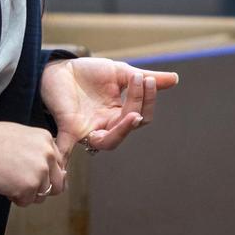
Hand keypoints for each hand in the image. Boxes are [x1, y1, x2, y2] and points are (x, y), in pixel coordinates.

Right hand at [0, 121, 65, 205]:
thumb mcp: (19, 136)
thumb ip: (37, 149)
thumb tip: (48, 167)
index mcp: (46, 139)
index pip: (58, 165)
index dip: (45, 174)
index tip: (34, 175)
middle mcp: (48, 154)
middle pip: (57, 183)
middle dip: (41, 187)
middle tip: (23, 183)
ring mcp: (40, 170)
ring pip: (42, 195)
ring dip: (26, 193)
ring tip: (9, 180)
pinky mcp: (30, 186)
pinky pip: (27, 201)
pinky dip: (15, 198)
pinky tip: (4, 184)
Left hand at [40, 57, 178, 159]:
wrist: (58, 66)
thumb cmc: (88, 73)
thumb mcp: (119, 72)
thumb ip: (145, 78)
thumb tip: (175, 79)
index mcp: (119, 114)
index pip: (142, 115)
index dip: (148, 100)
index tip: (147, 78)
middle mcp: (106, 126)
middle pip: (129, 127)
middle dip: (138, 103)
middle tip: (140, 80)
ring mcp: (88, 128)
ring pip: (109, 142)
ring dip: (123, 130)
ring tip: (134, 113)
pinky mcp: (69, 127)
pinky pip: (66, 146)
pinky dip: (65, 156)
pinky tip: (64, 167)